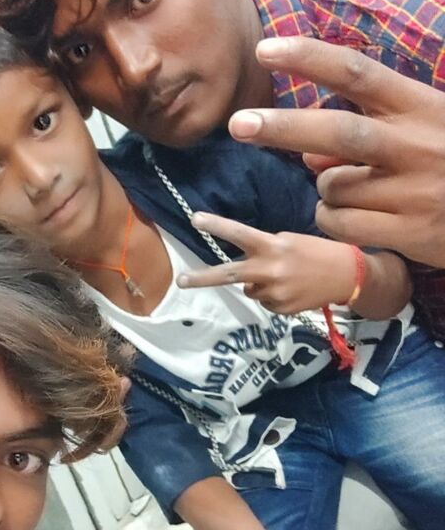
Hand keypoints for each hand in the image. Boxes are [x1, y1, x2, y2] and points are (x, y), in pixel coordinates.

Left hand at [176, 211, 354, 312]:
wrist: (348, 276)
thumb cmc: (316, 252)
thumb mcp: (289, 242)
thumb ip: (264, 253)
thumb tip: (245, 275)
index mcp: (273, 246)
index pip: (240, 234)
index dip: (217, 226)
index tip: (194, 219)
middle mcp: (271, 271)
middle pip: (229, 275)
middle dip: (202, 278)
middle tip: (180, 281)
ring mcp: (275, 293)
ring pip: (249, 290)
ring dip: (259, 284)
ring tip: (285, 277)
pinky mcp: (282, 310)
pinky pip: (265, 302)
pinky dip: (273, 296)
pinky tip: (292, 289)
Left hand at [229, 36, 444, 267]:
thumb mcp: (418, 132)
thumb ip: (362, 133)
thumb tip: (305, 151)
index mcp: (421, 107)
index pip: (358, 74)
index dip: (310, 59)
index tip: (266, 50)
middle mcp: (416, 145)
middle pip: (338, 131)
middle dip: (283, 127)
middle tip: (239, 125)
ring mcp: (413, 191)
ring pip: (333, 185)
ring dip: (323, 187)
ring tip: (350, 188)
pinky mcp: (408, 231)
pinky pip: (339, 222)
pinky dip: (328, 218)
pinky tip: (349, 217)